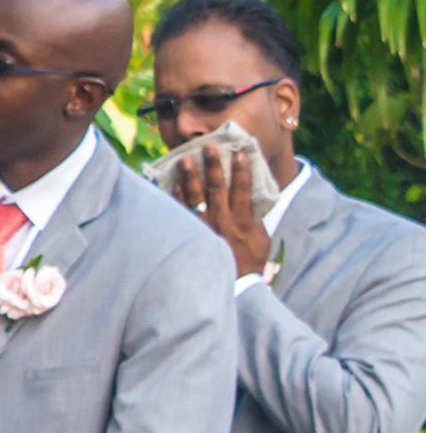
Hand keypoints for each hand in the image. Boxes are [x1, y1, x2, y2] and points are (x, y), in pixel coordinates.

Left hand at [165, 140, 276, 278]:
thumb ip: (257, 217)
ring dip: (190, 177)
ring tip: (184, 159)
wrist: (234, 285)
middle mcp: (223, 221)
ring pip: (195, 196)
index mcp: (244, 221)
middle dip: (213, 165)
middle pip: (217, 187)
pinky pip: (181, 211)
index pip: (243, 190)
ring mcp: (204, 227)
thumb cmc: (249, 261)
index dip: (242, 170)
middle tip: (209, 146)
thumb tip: (256, 197)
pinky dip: (176, 197)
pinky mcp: (190, 232)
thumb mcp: (261, 239)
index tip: (240, 153)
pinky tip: (172, 183)